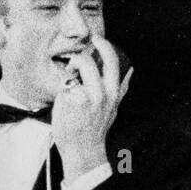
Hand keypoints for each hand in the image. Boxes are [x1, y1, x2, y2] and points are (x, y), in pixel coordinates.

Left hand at [51, 35, 132, 180]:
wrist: (83, 151)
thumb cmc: (95, 130)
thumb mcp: (113, 109)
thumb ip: (120, 90)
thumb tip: (130, 73)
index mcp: (114, 93)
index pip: (112, 61)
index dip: (103, 45)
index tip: (96, 38)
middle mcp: (102, 93)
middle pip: (88, 62)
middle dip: (79, 58)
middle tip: (74, 63)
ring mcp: (85, 97)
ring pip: (73, 72)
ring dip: (68, 72)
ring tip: (68, 80)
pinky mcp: (70, 102)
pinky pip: (63, 87)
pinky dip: (61, 91)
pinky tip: (63, 102)